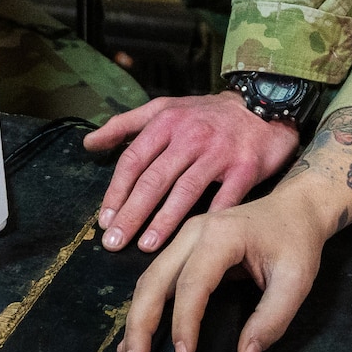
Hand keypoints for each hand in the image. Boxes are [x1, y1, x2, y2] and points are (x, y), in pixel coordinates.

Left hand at [83, 91, 299, 253]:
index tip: (105, 220)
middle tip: (114, 242)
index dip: (116, 191)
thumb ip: (125, 124)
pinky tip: (195, 241)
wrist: (263, 104)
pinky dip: (210, 219)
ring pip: (186, 190)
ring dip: (164, 221)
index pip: (134, 160)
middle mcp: (191, 135)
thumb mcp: (165, 108)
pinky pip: (225, 198)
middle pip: (154, 179)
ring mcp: (219, 152)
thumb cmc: (207, 113)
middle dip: (132, 213)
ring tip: (146, 247)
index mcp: (167, 121)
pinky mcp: (245, 167)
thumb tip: (89, 142)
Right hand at [116, 185, 330, 351]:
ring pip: (148, 280)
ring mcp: (184, 239)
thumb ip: (272, 320)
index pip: (192, 283)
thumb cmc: (295, 240)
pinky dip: (144, 309)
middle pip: (154, 280)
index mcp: (220, 235)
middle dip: (140, 326)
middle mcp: (193, 232)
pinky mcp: (183, 249)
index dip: (184, 322)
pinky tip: (136, 336)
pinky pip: (157, 280)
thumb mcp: (295, 281)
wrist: (295, 208)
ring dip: (136, 321)